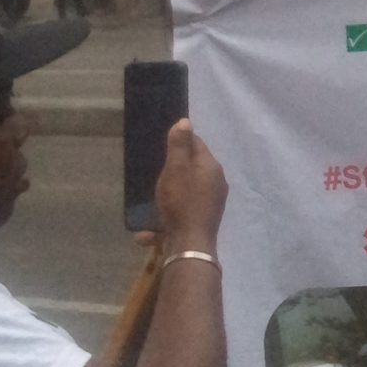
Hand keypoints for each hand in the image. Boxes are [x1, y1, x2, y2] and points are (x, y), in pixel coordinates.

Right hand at [155, 120, 227, 250]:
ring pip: (187, 191)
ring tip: (153, 201)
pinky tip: (149, 231)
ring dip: (169, 195)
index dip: (179, 142)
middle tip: (155, 175)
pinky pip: (183, 211)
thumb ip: (179, 145)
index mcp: (211, 166)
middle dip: (173, 169)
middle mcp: (216, 182)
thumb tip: (185, 121)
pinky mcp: (204, 220)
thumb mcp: (175, 169)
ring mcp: (212, 202)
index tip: (163, 147)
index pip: (197, 144)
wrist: (189, 245)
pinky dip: (168, 217)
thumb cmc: (181, 202)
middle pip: (192, 167)